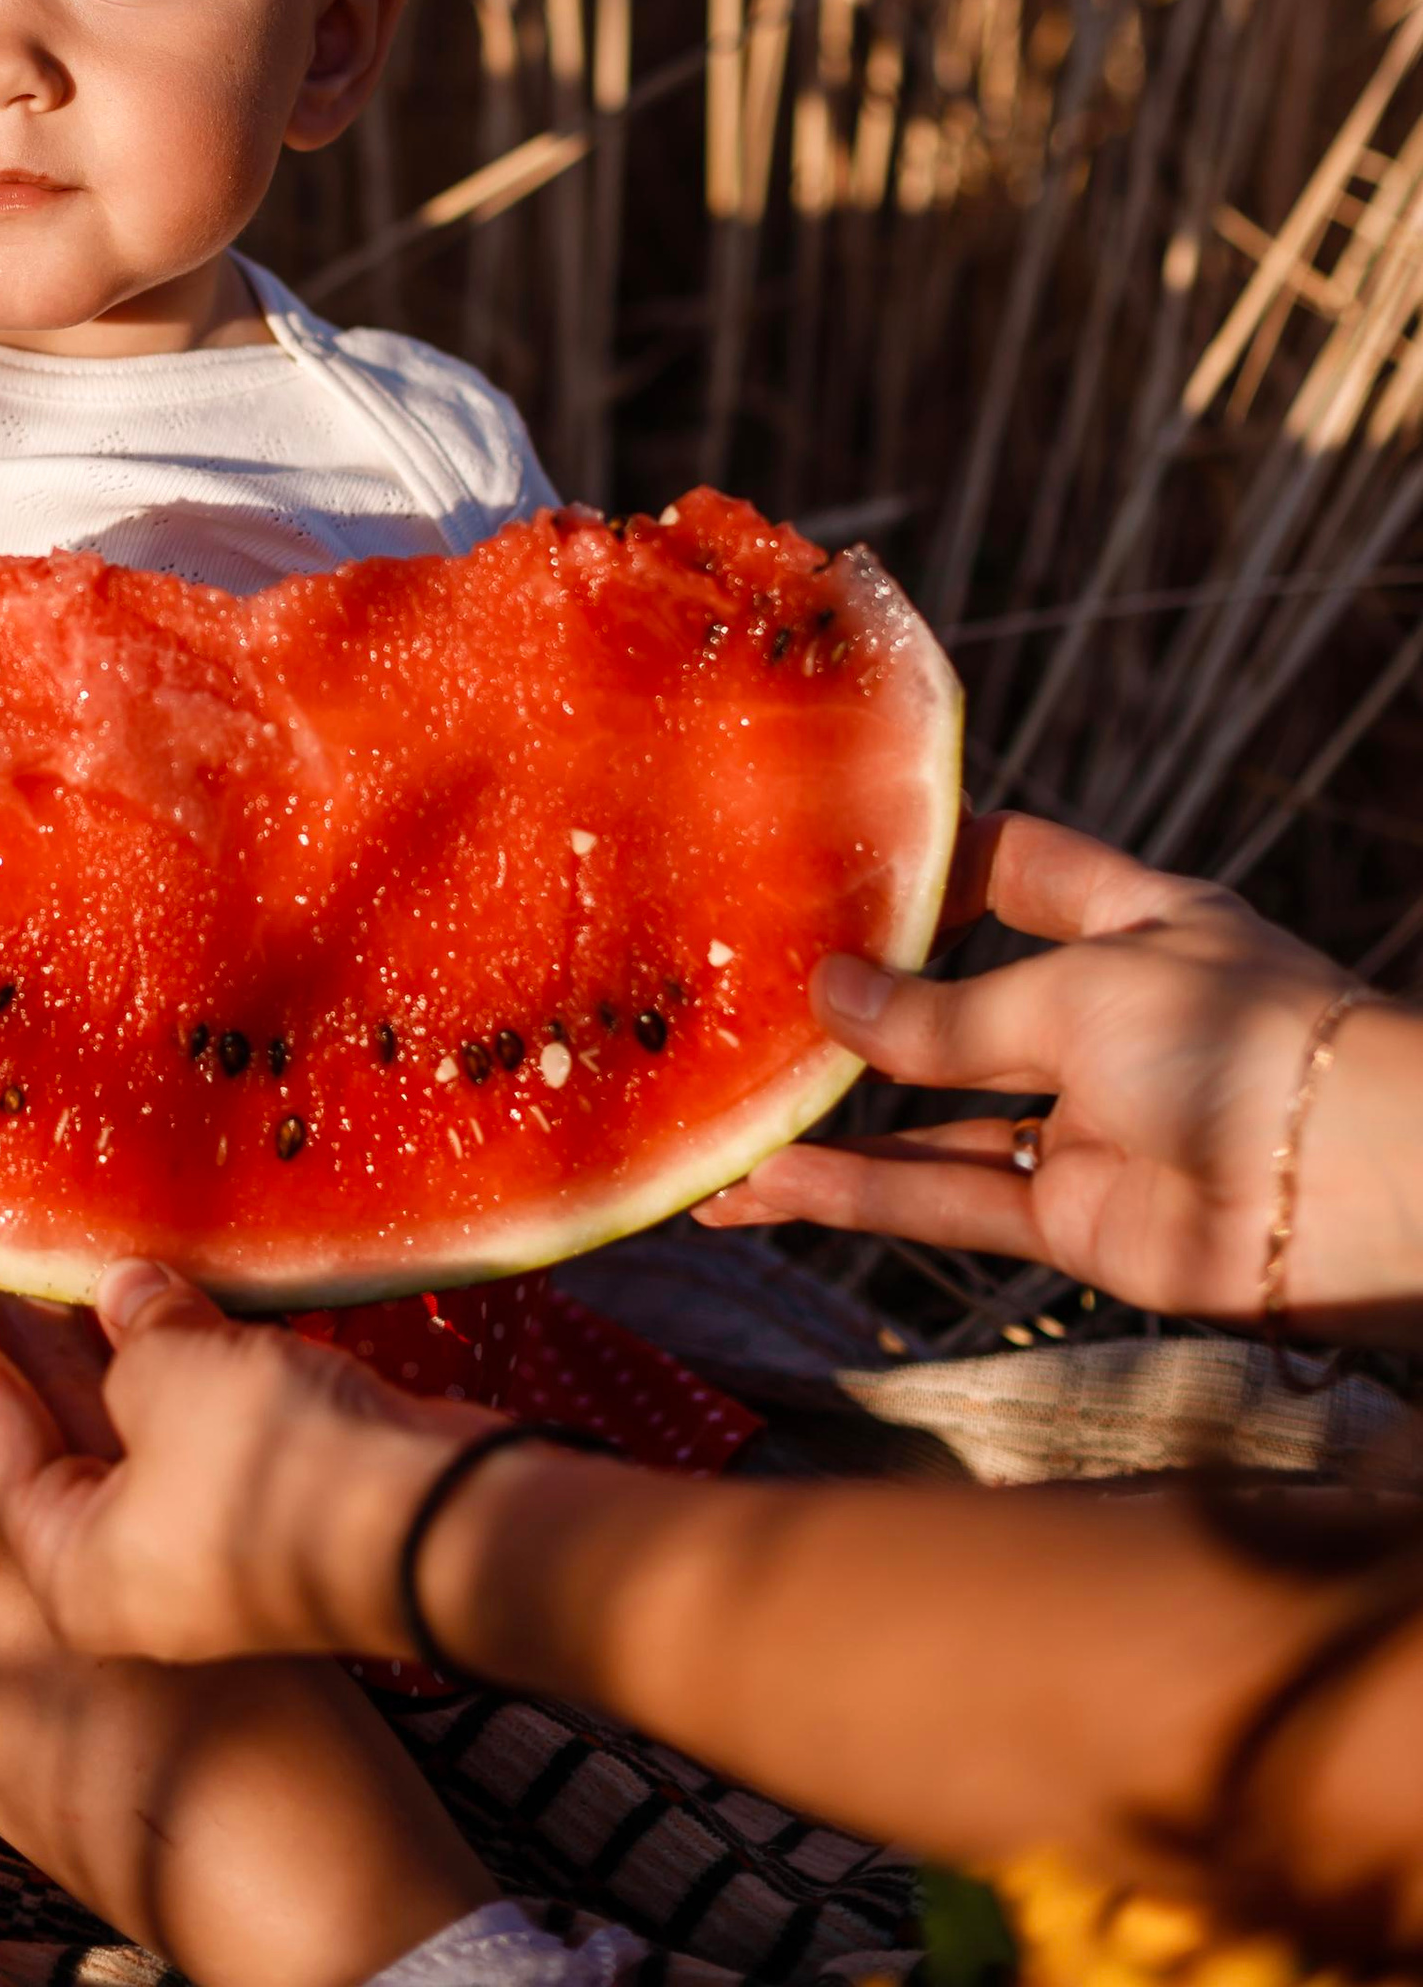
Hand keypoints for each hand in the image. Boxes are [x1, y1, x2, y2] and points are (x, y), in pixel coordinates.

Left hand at [0, 1245, 486, 1660]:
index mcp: (72, 1558)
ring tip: (34, 1217)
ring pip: (127, 1399)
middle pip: (40, 1412)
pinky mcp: (274, 1491)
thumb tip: (128, 1293)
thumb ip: (131, 1326)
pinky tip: (157, 1259)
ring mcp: (203, 1527)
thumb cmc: (278, 1470)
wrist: (445, 1526)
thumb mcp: (173, 1378)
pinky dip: (180, 1333)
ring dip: (96, 1313)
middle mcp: (125, 1555)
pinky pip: (200, 1400)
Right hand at [696, 813, 1357, 1319]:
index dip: (938, 861)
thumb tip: (827, 999)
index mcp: (1134, 923)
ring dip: (835, 1129)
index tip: (834, 854)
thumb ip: (945, 1011)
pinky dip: (863, 1196)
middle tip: (747, 1003)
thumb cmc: (1237, 1041)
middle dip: (861, 1009)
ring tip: (724, 1130)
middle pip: (960, 1003)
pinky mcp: (1079, 1219)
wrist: (1350, 1187)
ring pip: (936, 1120)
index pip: (1021, 869)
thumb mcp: (1077, 992)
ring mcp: (1089, 1124)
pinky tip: (771, 1191)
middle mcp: (1104, 1018)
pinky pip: (951, 1199)